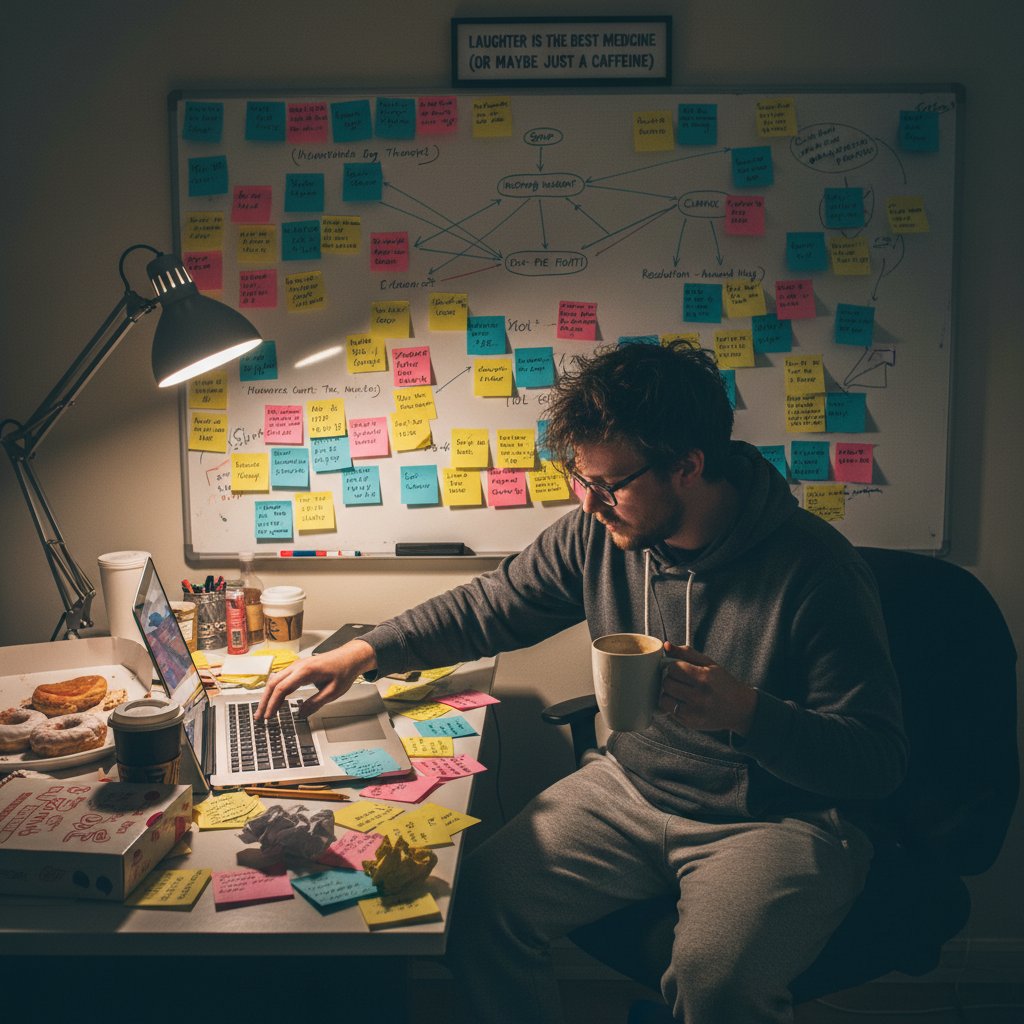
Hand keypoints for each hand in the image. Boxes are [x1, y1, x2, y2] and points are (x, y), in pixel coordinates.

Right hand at [255, 639, 377, 719]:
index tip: (268, 716)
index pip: (282, 688)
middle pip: (273, 683)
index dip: (273, 704)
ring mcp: (297, 666)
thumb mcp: (333, 691)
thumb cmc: (344, 670)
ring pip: (276, 680)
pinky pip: (283, 679)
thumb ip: (316, 703)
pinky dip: (276, 690)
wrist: (350, 657)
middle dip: (264, 701)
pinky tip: (275, 701)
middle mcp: (298, 666)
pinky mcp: (299, 668)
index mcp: (305, 671)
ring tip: (264, 711)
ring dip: (268, 695)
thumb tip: (301, 714)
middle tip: (259, 716)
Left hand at [658, 643, 757, 735]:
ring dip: (668, 692)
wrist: (740, 708)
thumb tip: (666, 645)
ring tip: (680, 690)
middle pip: (667, 683)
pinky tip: (682, 700)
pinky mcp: (690, 723)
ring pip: (664, 698)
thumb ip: (687, 653)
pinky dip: (671, 704)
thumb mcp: (709, 664)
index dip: (673, 665)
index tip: (679, 667)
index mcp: (704, 678)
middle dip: (670, 678)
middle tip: (680, 679)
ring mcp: (694, 712)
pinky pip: (668, 710)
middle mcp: (699, 697)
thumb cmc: (723, 683)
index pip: (673, 668)